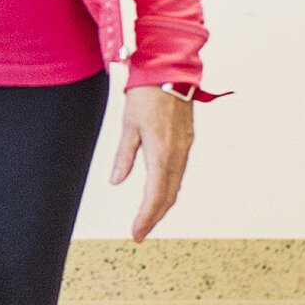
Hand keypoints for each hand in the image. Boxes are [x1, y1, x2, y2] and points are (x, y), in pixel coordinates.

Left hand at [110, 85, 193, 242]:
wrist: (171, 69)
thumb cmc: (146, 94)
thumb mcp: (129, 125)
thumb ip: (124, 156)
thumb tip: (116, 181)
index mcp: (162, 152)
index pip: (155, 195)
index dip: (146, 218)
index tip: (136, 234)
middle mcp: (178, 154)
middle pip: (168, 195)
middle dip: (154, 217)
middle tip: (139, 234)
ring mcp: (185, 148)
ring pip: (175, 186)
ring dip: (162, 205)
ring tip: (147, 220)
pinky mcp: (187, 141)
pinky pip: (179, 173)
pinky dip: (168, 189)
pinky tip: (159, 194)